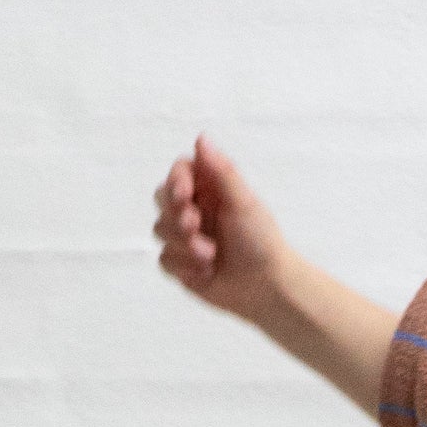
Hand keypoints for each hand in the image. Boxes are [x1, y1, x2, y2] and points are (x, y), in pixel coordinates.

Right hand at [153, 135, 291, 320]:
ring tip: (210, 256)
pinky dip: (184, 267)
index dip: (175, 180)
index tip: (184, 194)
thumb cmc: (261, 242)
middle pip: (162, 198)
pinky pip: (164, 258)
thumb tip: (202, 138)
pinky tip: (207, 273)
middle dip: (176, 214)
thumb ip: (222, 171)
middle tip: (194, 226)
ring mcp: (186, 236)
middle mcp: (195, 208)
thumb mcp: (244, 203)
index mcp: (211, 189)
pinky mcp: (181, 263)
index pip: (180, 171)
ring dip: (183, 244)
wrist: (266, 288)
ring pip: (160, 229)